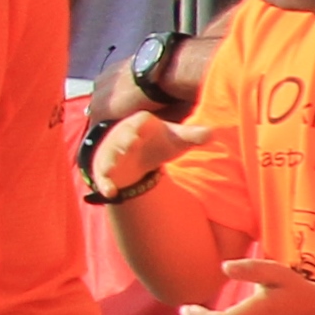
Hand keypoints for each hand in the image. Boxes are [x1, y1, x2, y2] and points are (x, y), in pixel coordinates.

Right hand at [88, 109, 205, 194]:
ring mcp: (113, 152)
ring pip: (109, 156)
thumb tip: (212, 133)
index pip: (139, 121)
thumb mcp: (176, 138)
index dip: (139, 126)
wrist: (135, 154)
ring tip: (110, 170)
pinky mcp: (105, 168)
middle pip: (121, 137)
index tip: (140, 133)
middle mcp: (123, 136)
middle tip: (129, 144)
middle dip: (123, 141)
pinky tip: (110, 193)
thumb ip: (192, 135)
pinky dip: (104, 184)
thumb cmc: (157, 142)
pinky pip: (103, 176)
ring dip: (109, 162)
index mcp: (140, 124)